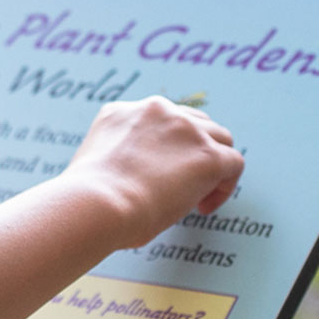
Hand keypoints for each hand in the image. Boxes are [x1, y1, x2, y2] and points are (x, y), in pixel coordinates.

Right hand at [64, 96, 243, 247]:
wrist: (96, 204)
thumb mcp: (93, 165)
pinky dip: (224, 186)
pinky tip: (203, 207)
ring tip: (197, 196)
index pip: (158, 119)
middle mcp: (156, 111)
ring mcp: (185, 129)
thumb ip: (115, 160)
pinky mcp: (207, 155)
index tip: (160, 172)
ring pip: (219, 138)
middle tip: (183, 183)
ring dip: (212, 165)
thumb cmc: (86, 200)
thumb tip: (126, 180)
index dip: (166, 147)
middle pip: (193, 122)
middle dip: (193, 150)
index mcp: (122, 112)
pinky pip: (233, 164)